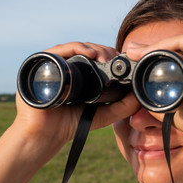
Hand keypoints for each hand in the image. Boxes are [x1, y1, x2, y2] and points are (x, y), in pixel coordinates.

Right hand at [14, 42, 140, 161]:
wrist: (44, 135)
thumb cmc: (68, 125)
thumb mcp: (101, 115)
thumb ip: (121, 108)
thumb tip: (138, 96)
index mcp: (80, 75)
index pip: (97, 58)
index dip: (110, 57)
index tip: (123, 63)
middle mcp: (67, 67)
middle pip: (88, 51)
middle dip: (104, 52)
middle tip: (115, 61)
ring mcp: (55, 65)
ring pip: (77, 48)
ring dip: (94, 49)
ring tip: (104, 58)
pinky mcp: (43, 65)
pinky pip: (59, 50)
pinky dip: (75, 47)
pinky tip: (89, 54)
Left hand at [125, 31, 182, 134]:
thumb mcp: (177, 100)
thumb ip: (163, 91)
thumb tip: (139, 90)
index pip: (180, 53)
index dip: (155, 56)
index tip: (135, 60)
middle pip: (178, 46)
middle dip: (151, 50)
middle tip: (130, 53)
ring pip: (177, 43)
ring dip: (153, 48)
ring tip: (133, 54)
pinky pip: (181, 41)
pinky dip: (161, 47)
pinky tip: (144, 54)